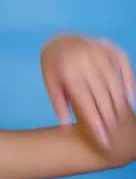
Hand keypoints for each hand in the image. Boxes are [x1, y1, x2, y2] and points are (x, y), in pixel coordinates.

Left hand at [41, 34, 134, 150]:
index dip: (95, 122)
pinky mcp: (109, 47)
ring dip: (120, 103)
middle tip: (114, 134)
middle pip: (101, 95)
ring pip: (114, 83)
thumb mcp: (51, 84)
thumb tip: (65, 128)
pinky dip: (129, 81)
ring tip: (122, 121)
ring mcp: (98, 52)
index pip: (85, 102)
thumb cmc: (54, 66)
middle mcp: (85, 62)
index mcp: (68, 72)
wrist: (59, 39)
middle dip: (109, 117)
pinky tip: (130, 98)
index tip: (102, 138)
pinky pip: (124, 65)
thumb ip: (59, 105)